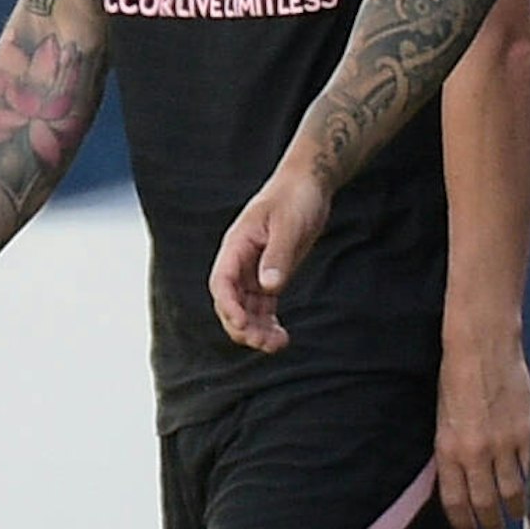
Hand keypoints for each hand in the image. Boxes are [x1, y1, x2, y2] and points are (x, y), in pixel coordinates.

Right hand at [208, 167, 330, 352]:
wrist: (309, 184)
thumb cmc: (296, 197)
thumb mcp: (288, 224)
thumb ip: (278, 255)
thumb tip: (269, 287)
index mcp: (237, 245)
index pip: (221, 282)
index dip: (228, 306)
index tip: (242, 324)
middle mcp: (241, 261)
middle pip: (230, 302)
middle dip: (242, 325)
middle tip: (264, 342)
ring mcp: (255, 270)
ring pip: (246, 308)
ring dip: (256, 329)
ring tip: (278, 344)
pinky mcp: (271, 275)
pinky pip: (263, 306)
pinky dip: (268, 323)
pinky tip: (281, 337)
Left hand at [434, 320, 529, 528]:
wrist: (482, 344)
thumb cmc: (458, 375)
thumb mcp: (443, 419)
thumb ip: (453, 453)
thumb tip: (463, 481)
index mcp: (448, 449)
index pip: (455, 501)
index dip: (464, 522)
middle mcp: (475, 452)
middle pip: (486, 503)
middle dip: (492, 522)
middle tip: (495, 527)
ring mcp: (503, 443)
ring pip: (513, 493)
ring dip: (516, 509)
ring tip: (516, 513)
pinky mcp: (527, 431)